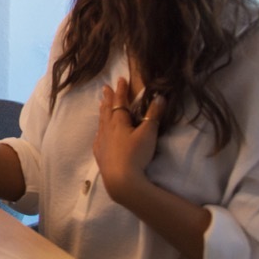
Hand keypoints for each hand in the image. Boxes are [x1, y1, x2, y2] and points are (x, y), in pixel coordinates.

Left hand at [94, 78, 162, 204]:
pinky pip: (98, 136)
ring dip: (102, 111)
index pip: (119, 102)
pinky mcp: (100, 153)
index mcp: (119, 122)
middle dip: (108, 98)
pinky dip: (100, 129)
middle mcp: (107, 129)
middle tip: (105, 88)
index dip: (121, 91)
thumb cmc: (136, 154)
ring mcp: (101, 141)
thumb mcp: (148, 133)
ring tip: (100, 104)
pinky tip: (99, 131)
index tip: (120, 80)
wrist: (121, 179)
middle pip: (107, 110)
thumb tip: (159, 97)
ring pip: (101, 122)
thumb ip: (153, 115)